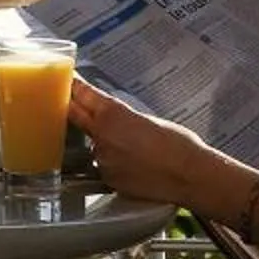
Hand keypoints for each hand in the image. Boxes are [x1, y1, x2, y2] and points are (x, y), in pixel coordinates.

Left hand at [68, 81, 248, 214]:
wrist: (190, 176)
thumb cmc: (179, 145)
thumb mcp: (149, 119)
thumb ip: (124, 116)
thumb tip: (116, 118)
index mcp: (112, 113)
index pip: (82, 94)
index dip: (73, 86)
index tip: (68, 80)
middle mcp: (101, 135)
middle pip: (73, 115)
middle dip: (71, 107)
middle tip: (70, 101)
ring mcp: (101, 158)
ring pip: (92, 144)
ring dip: (101, 141)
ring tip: (130, 147)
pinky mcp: (107, 178)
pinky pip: (103, 165)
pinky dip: (112, 162)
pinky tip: (133, 163)